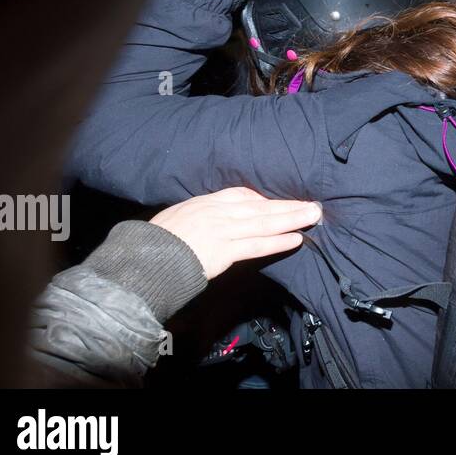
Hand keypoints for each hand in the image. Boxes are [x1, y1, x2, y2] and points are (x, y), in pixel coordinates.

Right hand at [150, 186, 322, 279]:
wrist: (143, 259)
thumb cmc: (155, 241)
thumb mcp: (178, 216)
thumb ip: (200, 215)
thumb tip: (214, 219)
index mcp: (206, 202)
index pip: (242, 195)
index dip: (265, 199)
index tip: (281, 201)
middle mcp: (218, 212)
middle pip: (260, 206)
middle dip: (288, 205)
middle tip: (313, 204)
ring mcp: (222, 231)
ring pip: (264, 223)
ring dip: (291, 219)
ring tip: (313, 216)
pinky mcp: (223, 251)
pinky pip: (256, 246)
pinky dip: (277, 241)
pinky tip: (296, 239)